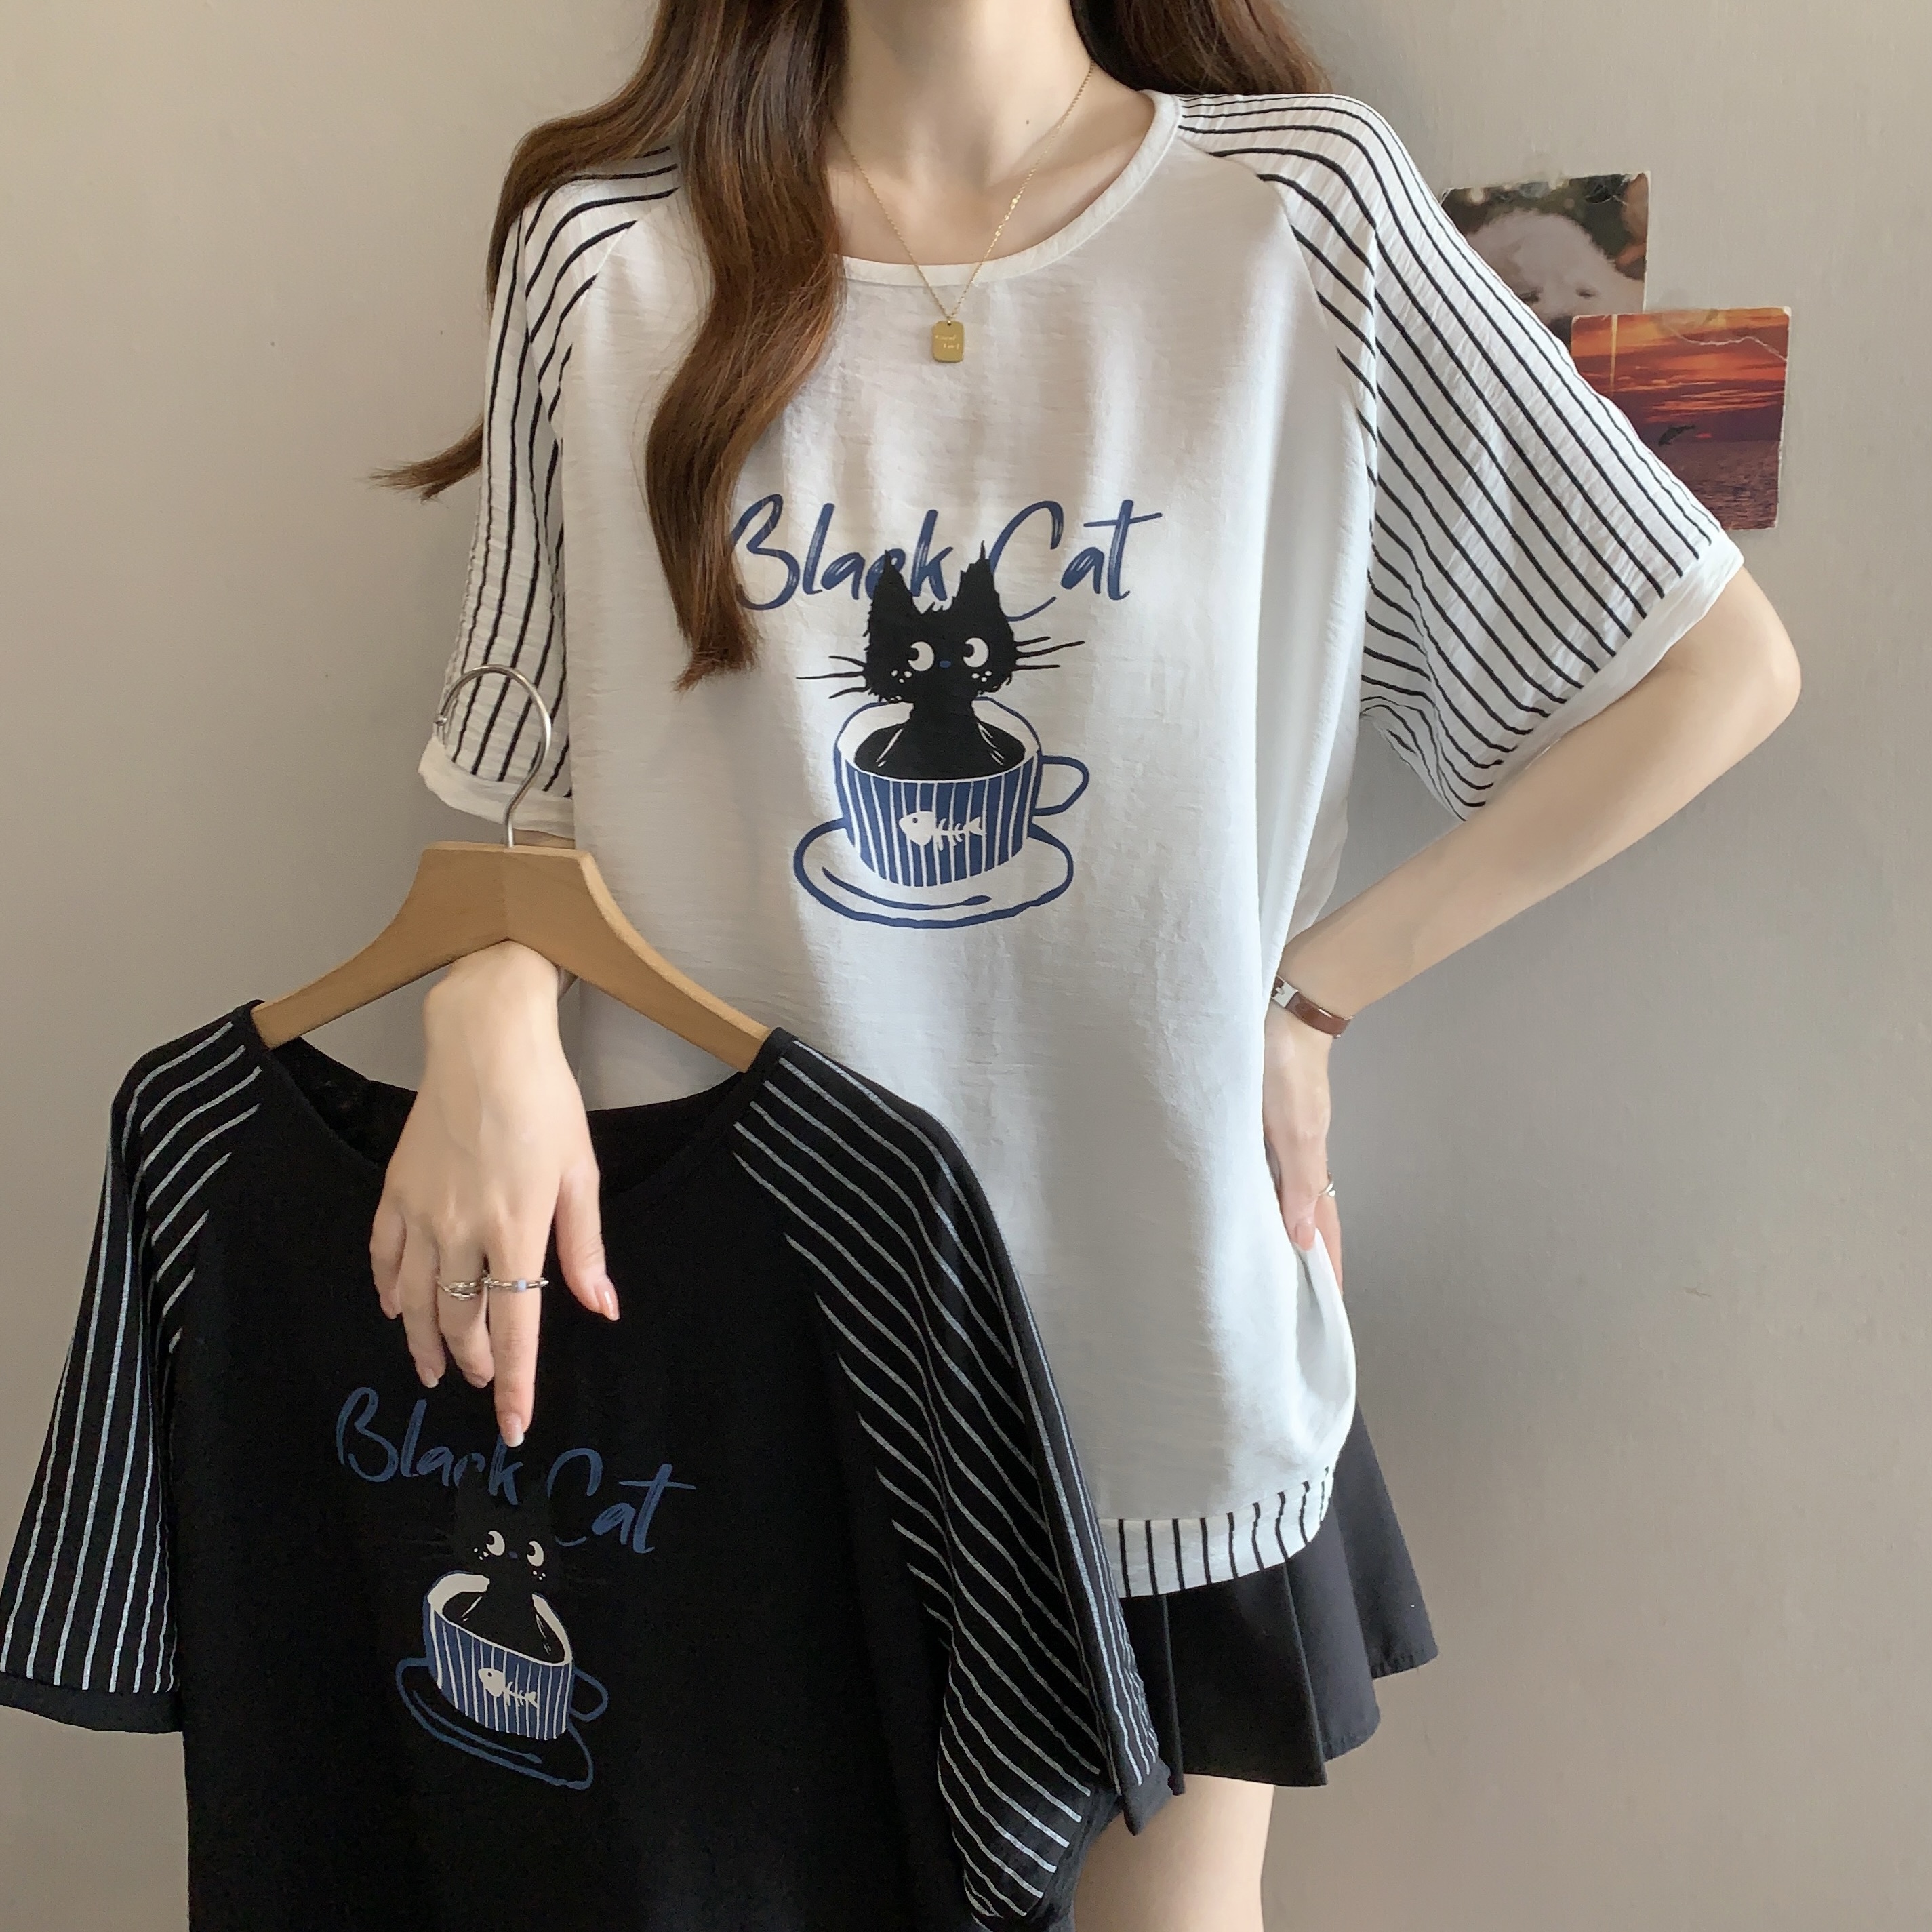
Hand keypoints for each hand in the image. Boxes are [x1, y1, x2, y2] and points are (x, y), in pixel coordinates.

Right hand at [369, 941, 617, 1446]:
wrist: (485, 1041)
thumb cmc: (545, 1102)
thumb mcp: (580, 1173)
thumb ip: (584, 1247)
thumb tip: (602, 1308)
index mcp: (516, 1229)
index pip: (515, 1327)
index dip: (514, 1384)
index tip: (513, 1426)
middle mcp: (463, 1229)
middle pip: (460, 1320)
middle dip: (472, 1362)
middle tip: (481, 1383)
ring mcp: (422, 1211)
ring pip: (414, 1300)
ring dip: (424, 1342)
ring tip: (434, 1369)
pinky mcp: (395, 1190)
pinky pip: (383, 1255)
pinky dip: (387, 1290)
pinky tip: (394, 1308)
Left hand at [1262, 1004, 1343, 1289]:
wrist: (1282, 1009)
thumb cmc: (1285, 1067)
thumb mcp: (1293, 1128)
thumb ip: (1299, 1181)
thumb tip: (1304, 1243)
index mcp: (1309, 1161)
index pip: (1323, 1225)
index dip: (1327, 1264)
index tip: (1329, 1307)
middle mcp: (1298, 1154)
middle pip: (1308, 1214)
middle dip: (1309, 1255)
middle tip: (1298, 1297)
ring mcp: (1282, 1135)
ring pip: (1286, 1193)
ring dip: (1283, 1227)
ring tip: (1273, 1262)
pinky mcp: (1263, 1118)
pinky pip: (1267, 1169)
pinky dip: (1264, 1194)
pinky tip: (1248, 1201)